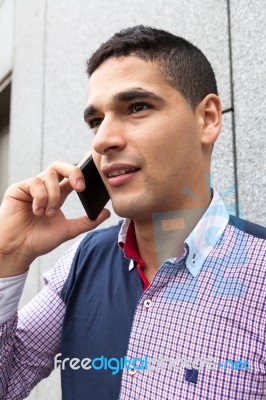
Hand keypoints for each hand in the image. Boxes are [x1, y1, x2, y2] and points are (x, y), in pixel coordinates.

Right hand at [0, 161, 109, 275]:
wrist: (19, 249)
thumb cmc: (39, 240)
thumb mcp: (68, 230)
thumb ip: (88, 221)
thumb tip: (107, 213)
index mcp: (57, 194)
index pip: (70, 176)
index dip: (81, 173)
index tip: (90, 181)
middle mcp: (45, 188)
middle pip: (60, 166)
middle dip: (73, 172)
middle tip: (80, 187)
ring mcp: (31, 187)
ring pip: (50, 176)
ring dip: (53, 196)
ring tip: (47, 214)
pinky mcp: (18, 188)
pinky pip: (35, 183)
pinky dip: (40, 198)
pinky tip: (37, 212)